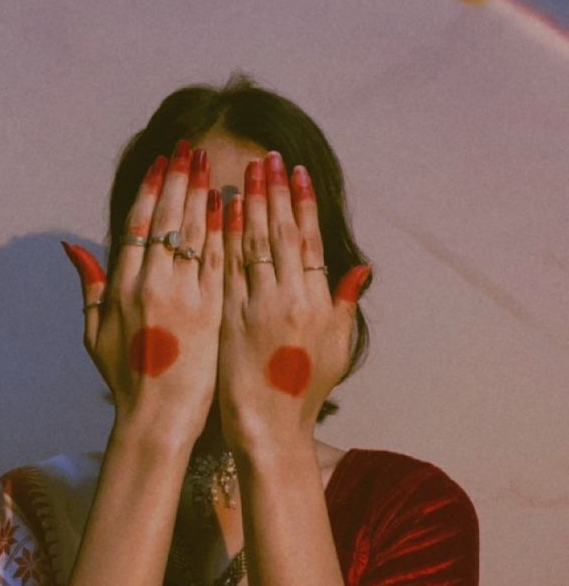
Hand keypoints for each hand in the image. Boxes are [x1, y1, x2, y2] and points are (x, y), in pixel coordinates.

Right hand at [62, 142, 223, 442]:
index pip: (138, 224)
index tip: (161, 162)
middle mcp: (153, 286)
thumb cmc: (125, 379)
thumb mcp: (94, 332)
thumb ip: (89, 285)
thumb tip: (72, 245)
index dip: (150, 189)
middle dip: (178, 180)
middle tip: (189, 148)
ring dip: (203, 195)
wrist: (158, 419)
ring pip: (195, 234)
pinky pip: (220, 262)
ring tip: (211, 164)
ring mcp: (185, 297)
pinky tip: (231, 206)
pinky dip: (224, 231)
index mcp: (123, 288)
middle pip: (167, 219)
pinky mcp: (212, 312)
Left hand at [218, 152, 370, 454]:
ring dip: (251, 202)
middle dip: (275, 191)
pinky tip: (223, 208)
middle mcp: (290, 300)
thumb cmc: (305, 393)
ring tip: (248, 170)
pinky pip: (226, 267)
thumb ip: (344, 304)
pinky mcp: (228, 318)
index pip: (310, 240)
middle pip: (282, 233)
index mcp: (318, 303)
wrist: (269, 429)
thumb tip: (362, 269)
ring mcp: (257, 307)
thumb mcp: (338, 348)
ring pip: (253, 243)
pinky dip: (226, 236)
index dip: (304, 203)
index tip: (298, 172)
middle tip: (271, 156)